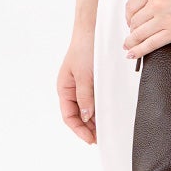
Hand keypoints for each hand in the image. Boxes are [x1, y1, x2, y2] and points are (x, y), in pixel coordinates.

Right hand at [57, 28, 95, 143]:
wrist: (92, 31)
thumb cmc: (83, 49)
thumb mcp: (84, 74)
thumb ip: (85, 96)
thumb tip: (86, 115)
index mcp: (64, 89)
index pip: (69, 116)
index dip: (78, 130)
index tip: (91, 139)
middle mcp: (72, 90)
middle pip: (77, 116)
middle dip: (87, 129)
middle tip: (100, 139)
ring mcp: (82, 87)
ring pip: (86, 110)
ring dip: (94, 121)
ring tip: (104, 131)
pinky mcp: (92, 83)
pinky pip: (94, 101)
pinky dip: (99, 110)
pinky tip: (106, 116)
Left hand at [122, 0, 170, 60]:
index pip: (130, 5)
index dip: (128, 15)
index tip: (130, 19)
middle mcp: (156, 3)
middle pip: (134, 22)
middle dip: (132, 29)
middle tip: (133, 32)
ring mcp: (165, 18)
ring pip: (139, 34)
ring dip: (132, 42)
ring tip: (130, 45)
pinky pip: (151, 44)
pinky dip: (139, 51)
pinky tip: (133, 53)